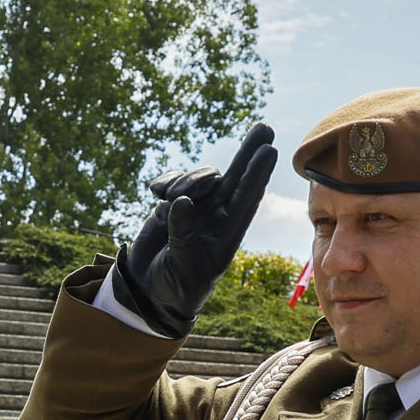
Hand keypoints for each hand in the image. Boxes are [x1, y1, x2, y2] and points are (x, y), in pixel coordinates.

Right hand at [109, 122, 278, 336]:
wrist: (150, 291)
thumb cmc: (176, 287)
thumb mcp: (183, 266)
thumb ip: (183, 235)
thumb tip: (182, 202)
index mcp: (228, 233)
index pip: (247, 198)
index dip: (257, 174)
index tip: (269, 151)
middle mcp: (216, 215)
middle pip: (236, 177)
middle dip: (249, 152)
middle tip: (264, 128)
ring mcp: (196, 207)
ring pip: (201, 177)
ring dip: (187, 181)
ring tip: (168, 198)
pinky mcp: (172, 203)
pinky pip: (175, 180)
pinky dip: (167, 181)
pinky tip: (155, 192)